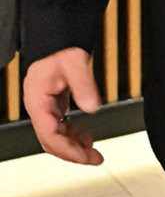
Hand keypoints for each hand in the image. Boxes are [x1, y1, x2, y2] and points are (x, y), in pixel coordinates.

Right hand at [23, 47, 103, 165]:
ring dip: (74, 145)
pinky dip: (73, 134)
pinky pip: (61, 125)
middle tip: (95, 159)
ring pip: (56, 135)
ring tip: (94, 153)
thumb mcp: (75, 62)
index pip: (49, 134)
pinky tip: (86, 139)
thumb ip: (84, 85)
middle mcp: (38, 107)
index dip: (67, 148)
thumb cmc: (62, 46)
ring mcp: (44, 106)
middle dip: (72, 152)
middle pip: (51, 140)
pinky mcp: (53, 104)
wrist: (59, 36)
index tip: (86, 156)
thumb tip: (93, 107)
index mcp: (37, 101)